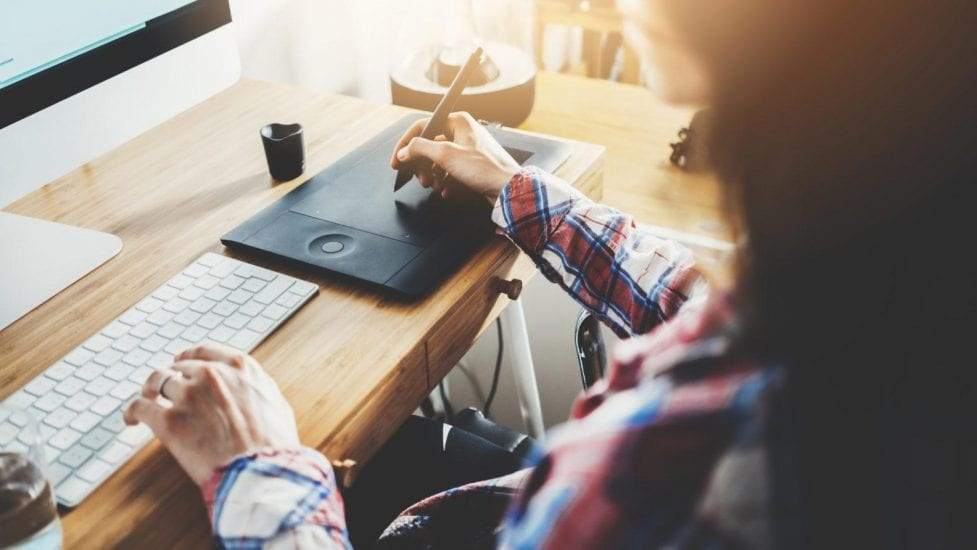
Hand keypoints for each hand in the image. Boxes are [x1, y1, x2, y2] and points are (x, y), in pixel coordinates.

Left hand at [124, 343, 300, 484]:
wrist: (261, 471)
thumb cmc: (274, 444)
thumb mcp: (276, 403)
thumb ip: (256, 389)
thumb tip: (249, 390)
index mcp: (239, 367)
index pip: (203, 351)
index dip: (188, 357)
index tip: (180, 363)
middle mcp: (211, 374)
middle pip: (178, 367)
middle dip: (170, 377)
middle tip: (163, 389)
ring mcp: (188, 396)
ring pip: (156, 381)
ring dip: (149, 389)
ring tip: (146, 399)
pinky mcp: (169, 421)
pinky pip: (140, 407)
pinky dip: (132, 411)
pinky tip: (130, 419)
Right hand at [390, 112, 520, 204]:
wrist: (509, 189)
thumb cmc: (485, 169)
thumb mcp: (446, 155)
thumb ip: (420, 149)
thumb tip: (404, 151)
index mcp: (457, 121)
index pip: (422, 126)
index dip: (405, 144)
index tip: (397, 160)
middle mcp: (462, 132)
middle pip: (429, 145)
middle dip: (421, 164)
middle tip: (419, 178)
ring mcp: (467, 148)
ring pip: (438, 160)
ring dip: (432, 175)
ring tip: (433, 185)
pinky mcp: (472, 165)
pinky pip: (450, 170)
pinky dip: (444, 181)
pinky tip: (446, 190)